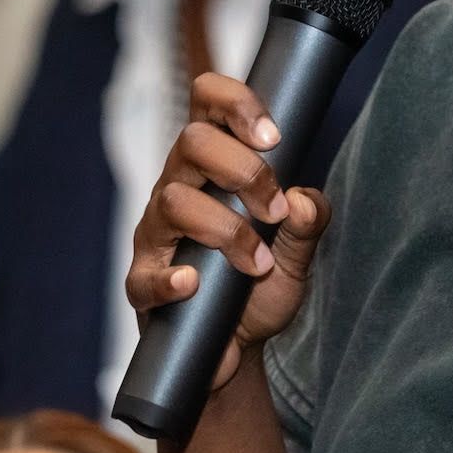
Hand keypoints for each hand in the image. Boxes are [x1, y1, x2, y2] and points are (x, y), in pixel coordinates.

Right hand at [122, 71, 330, 391]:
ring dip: (227, 230)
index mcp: (211, 167)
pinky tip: (195, 283)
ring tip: (257, 264)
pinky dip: (172, 278)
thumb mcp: (296, 254)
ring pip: (174, 201)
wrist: (235, 349)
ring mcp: (156, 234)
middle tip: (275, 212)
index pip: (207, 104)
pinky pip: (146, 274)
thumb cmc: (257, 286)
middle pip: (191, 143)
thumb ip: (309, 223)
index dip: (235, 103)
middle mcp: (177, 189)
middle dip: (245, 172)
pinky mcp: (143, 283)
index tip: (273, 136)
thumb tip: (305, 201)